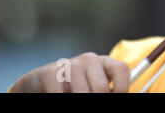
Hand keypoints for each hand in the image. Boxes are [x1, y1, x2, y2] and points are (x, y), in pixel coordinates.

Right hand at [10, 53, 129, 92]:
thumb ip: (105, 91)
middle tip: (90, 103)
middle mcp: (89, 60)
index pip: (121, 69)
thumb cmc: (75, 87)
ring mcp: (70, 64)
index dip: (122, 87)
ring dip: (78, 100)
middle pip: (101, 87)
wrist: (42, 83)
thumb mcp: (93, 86)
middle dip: (98, 100)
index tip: (118, 97)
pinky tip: (60, 97)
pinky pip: (60, 94)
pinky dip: (62, 99)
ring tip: (74, 98)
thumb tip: (118, 95)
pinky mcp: (51, 73)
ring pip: (82, 93)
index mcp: (104, 63)